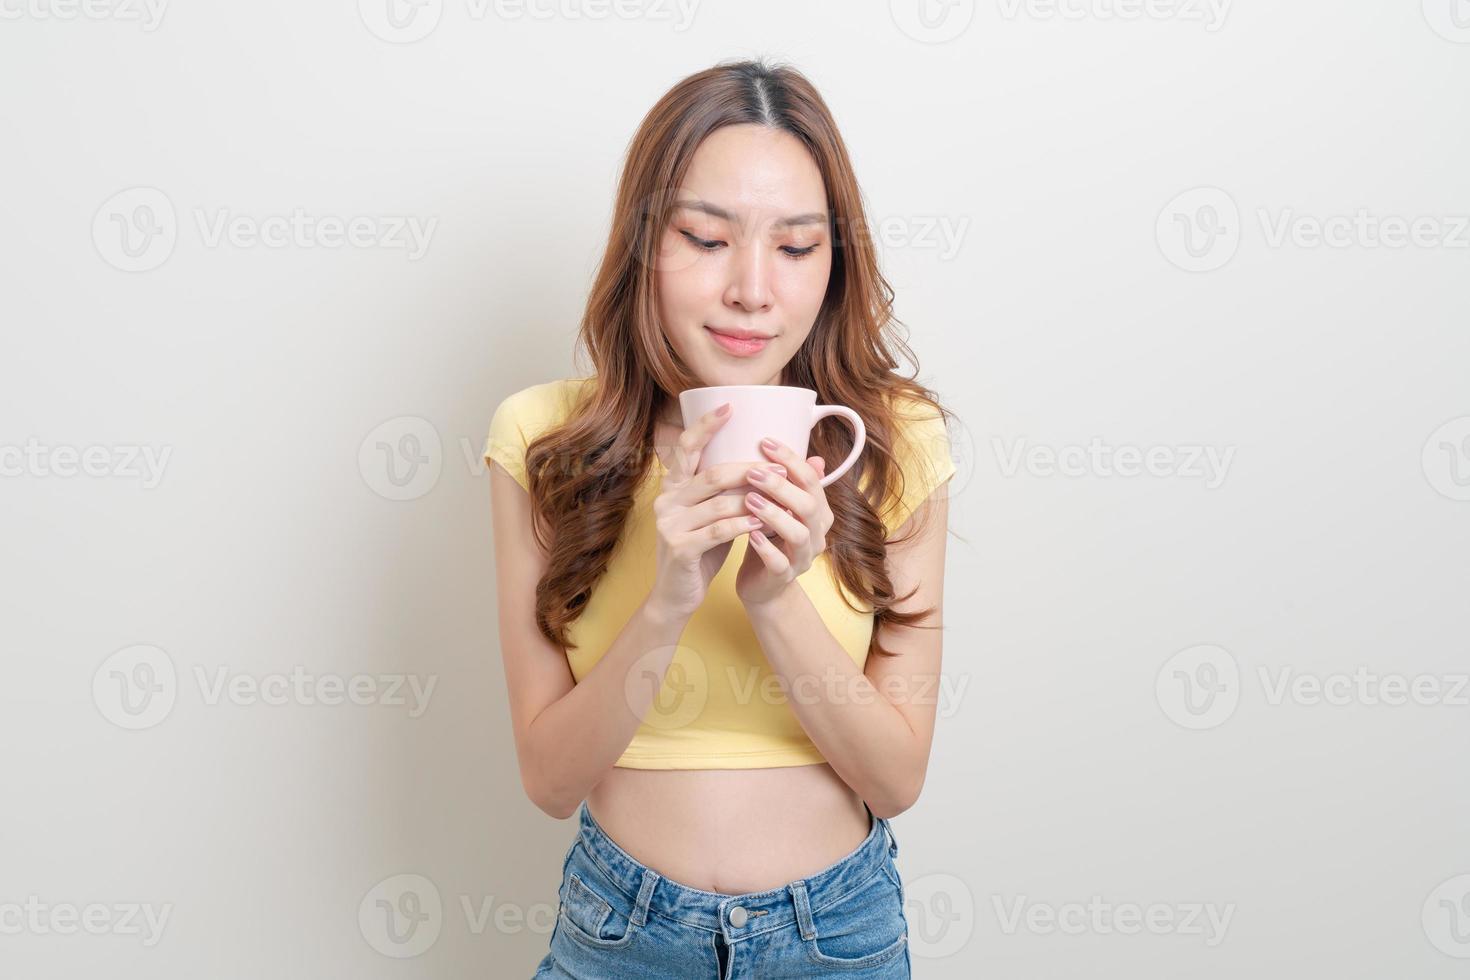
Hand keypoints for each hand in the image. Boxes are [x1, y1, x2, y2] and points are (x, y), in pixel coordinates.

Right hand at [647, 404, 788, 620]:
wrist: (678, 594)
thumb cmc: (702, 547)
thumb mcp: (717, 514)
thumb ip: (737, 490)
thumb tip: (780, 465)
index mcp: (674, 485)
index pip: (686, 446)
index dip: (706, 425)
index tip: (730, 405)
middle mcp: (667, 499)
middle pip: (712, 474)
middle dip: (749, 469)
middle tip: (780, 468)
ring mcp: (670, 524)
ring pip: (718, 502)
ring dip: (753, 499)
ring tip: (779, 497)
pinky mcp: (680, 548)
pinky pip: (718, 531)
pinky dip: (743, 525)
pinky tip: (762, 523)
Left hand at [735, 438, 834, 607]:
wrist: (763, 585)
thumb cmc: (769, 538)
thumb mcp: (779, 506)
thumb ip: (788, 481)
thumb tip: (804, 450)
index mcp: (818, 512)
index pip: (812, 480)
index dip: (791, 459)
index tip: (764, 441)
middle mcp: (817, 533)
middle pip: (809, 505)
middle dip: (782, 486)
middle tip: (753, 471)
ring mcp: (803, 557)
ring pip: (798, 533)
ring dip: (774, 514)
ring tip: (749, 500)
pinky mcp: (784, 577)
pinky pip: (779, 562)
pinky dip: (766, 548)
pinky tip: (750, 535)